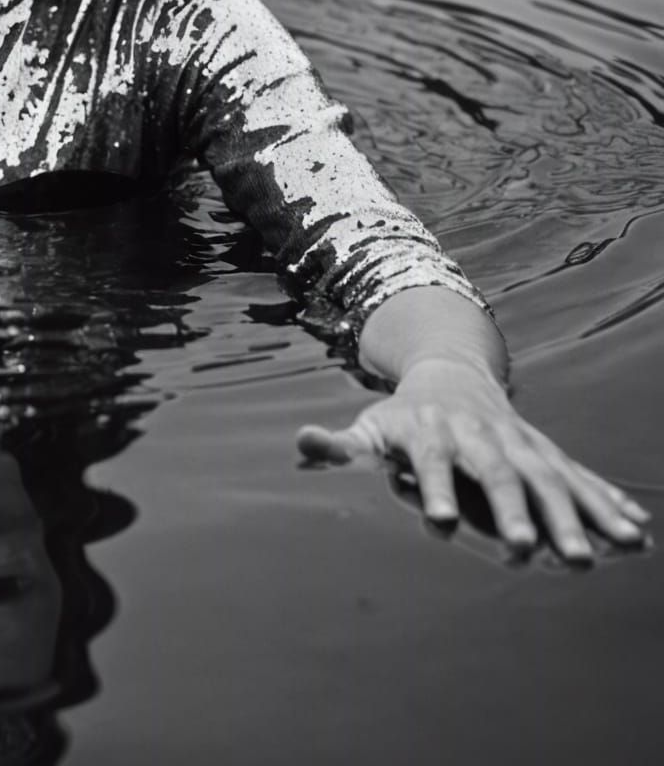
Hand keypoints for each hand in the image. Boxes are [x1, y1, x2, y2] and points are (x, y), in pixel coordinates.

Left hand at [297, 358, 650, 561]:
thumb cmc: (402, 418)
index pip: (433, 463)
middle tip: (525, 551)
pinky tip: (636, 534)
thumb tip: (301, 442)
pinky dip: (609, 504)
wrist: (451, 376)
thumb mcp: (369, 428)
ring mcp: (519, 444)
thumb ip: (340, 445)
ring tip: (592, 556)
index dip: (435, 491)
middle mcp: (480, 437)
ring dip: (572, 517)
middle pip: (499, 475)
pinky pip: (582, 480)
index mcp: (432, 434)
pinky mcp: (548, 455)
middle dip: (514, 512)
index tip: (442, 525)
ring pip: (550, 480)